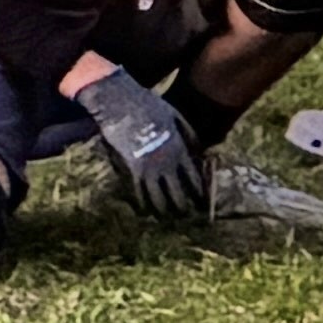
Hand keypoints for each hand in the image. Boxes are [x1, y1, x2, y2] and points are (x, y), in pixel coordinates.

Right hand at [83, 75, 208, 222]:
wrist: (120, 104)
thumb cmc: (149, 105)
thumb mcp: (175, 115)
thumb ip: (188, 133)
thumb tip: (199, 150)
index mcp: (179, 150)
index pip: (193, 178)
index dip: (198, 192)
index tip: (201, 201)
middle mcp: (165, 163)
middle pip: (178, 194)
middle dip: (183, 207)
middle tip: (186, 216)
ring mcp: (147, 168)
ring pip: (158, 198)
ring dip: (164, 210)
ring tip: (167, 218)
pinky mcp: (131, 170)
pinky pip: (139, 192)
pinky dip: (143, 204)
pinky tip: (146, 211)